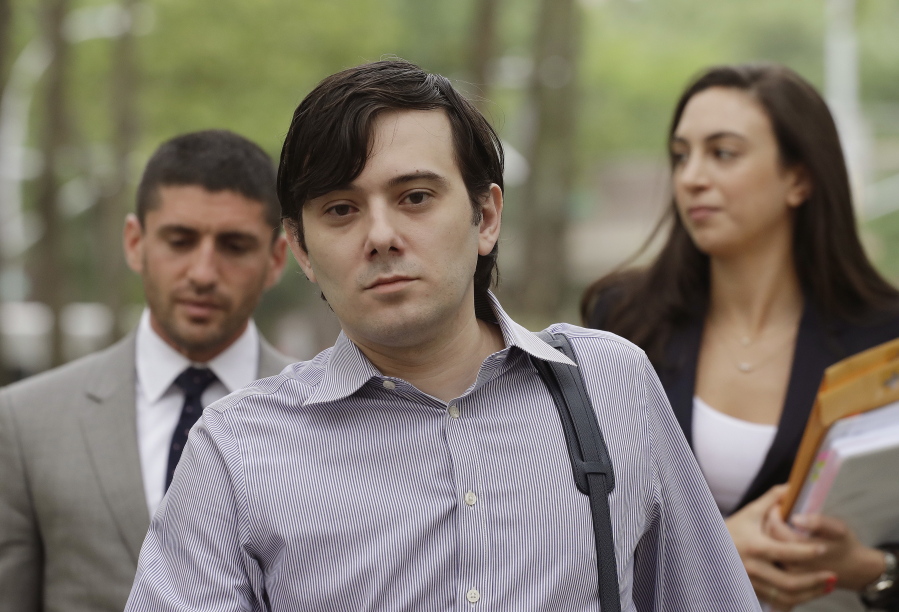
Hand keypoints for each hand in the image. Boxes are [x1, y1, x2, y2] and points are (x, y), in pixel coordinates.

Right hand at [726, 485, 835, 609]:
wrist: (707, 548)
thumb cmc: (732, 528)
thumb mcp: (750, 512)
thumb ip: (772, 499)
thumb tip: (792, 485)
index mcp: (754, 546)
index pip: (786, 552)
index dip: (807, 552)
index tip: (823, 549)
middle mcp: (753, 567)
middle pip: (789, 582)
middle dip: (814, 581)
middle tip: (833, 576)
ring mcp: (752, 582)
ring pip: (786, 596)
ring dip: (809, 594)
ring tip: (826, 587)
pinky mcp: (751, 591)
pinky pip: (778, 601)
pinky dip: (796, 599)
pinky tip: (809, 593)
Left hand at [768, 511, 886, 590]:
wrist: (853, 570)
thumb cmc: (845, 545)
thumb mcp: (837, 528)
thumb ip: (817, 521)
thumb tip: (795, 519)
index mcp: (801, 549)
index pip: (774, 526)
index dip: (774, 512)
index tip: (779, 505)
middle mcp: (791, 564)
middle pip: (767, 538)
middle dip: (769, 522)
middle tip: (776, 513)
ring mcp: (788, 574)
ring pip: (767, 549)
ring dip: (768, 534)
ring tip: (778, 524)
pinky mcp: (788, 579)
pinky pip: (771, 559)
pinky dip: (771, 547)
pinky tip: (779, 539)